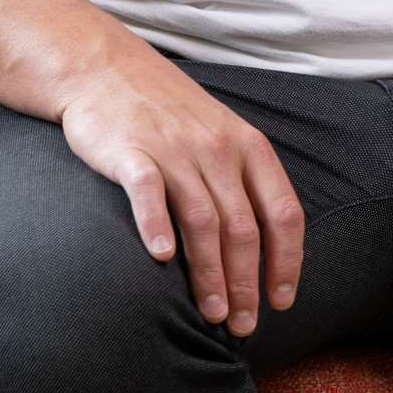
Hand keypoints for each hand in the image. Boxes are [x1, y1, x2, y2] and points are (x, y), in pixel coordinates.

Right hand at [57, 54, 304, 337]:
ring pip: (203, 219)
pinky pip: (148, 191)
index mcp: (246, 145)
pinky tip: (161, 258)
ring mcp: (173, 148)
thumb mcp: (219, 134)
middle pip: (243, 226)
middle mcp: (216, 147)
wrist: (106, 68)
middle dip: (246, 282)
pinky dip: (156, 224)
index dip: (286, 260)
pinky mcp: (130, 151)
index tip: (281, 300)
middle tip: (241, 324)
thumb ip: (240, 182)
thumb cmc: (167, 113)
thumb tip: (263, 247)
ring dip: (210, 273)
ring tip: (210, 313)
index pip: (282, 210)